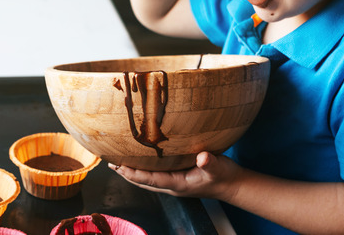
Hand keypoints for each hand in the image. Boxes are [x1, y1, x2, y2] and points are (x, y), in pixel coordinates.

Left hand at [108, 152, 239, 200]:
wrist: (233, 184)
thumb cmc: (225, 176)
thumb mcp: (219, 167)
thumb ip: (210, 163)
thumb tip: (202, 157)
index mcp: (178, 184)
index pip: (150, 180)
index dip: (133, 174)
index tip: (119, 167)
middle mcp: (172, 185)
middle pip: (143, 182)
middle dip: (126, 173)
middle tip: (110, 163)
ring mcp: (174, 182)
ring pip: (147, 180)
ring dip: (132, 172)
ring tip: (118, 163)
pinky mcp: (178, 177)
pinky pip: (155, 175)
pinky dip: (143, 169)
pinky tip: (139, 161)